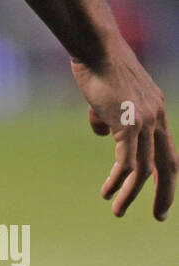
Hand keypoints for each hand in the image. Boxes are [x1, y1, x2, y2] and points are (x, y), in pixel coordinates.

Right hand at [71, 42, 175, 219]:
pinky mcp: (128, 124)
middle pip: (167, 165)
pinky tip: (106, 192)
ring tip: (118, 210)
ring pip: (144, 169)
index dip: (166, 175)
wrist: (96, 50)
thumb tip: (104, 133)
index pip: (168, 150)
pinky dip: (117, 181)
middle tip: (159, 216)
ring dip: (131, 194)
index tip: (161, 195)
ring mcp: (145, 121)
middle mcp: (157, 117)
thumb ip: (108, 117)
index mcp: (156, 110)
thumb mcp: (106, 98)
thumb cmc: (98, 67)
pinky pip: (126, 162)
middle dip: (164, 194)